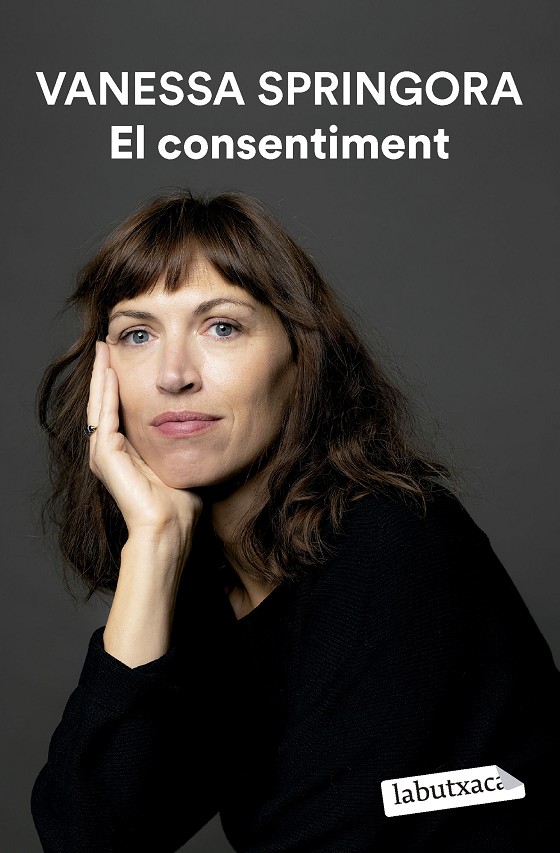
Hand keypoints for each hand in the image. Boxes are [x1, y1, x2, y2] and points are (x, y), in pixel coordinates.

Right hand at [87, 341, 202, 549]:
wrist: (170, 528)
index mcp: (124, 453)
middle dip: (105, 373)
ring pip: (99, 405)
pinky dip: (106, 392)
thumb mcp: (180, 461)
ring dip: (101, 376)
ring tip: (103, 350)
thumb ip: (179, 442)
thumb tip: (198, 423)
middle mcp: (108, 452)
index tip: (123, 358)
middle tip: (106, 344)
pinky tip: (108, 372)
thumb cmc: (181, 504)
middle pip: (103, 403)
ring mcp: (103, 455)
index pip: (117, 409)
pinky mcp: (104, 456)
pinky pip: (104, 416)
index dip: (118, 384)